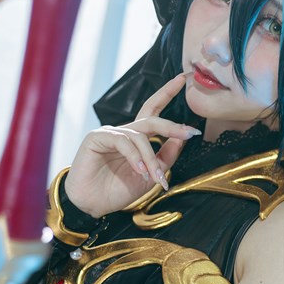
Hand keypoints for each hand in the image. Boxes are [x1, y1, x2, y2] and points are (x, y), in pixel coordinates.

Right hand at [63, 72, 200, 216]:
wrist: (93, 205)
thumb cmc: (118, 190)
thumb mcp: (151, 174)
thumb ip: (166, 155)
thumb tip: (183, 136)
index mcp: (136, 138)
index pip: (153, 110)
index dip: (167, 94)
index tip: (182, 78)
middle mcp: (124, 132)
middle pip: (151, 119)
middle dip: (171, 126)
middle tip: (189, 132)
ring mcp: (110, 133)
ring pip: (140, 137)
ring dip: (151, 159)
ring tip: (155, 178)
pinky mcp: (97, 137)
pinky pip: (123, 142)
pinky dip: (135, 157)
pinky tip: (139, 171)